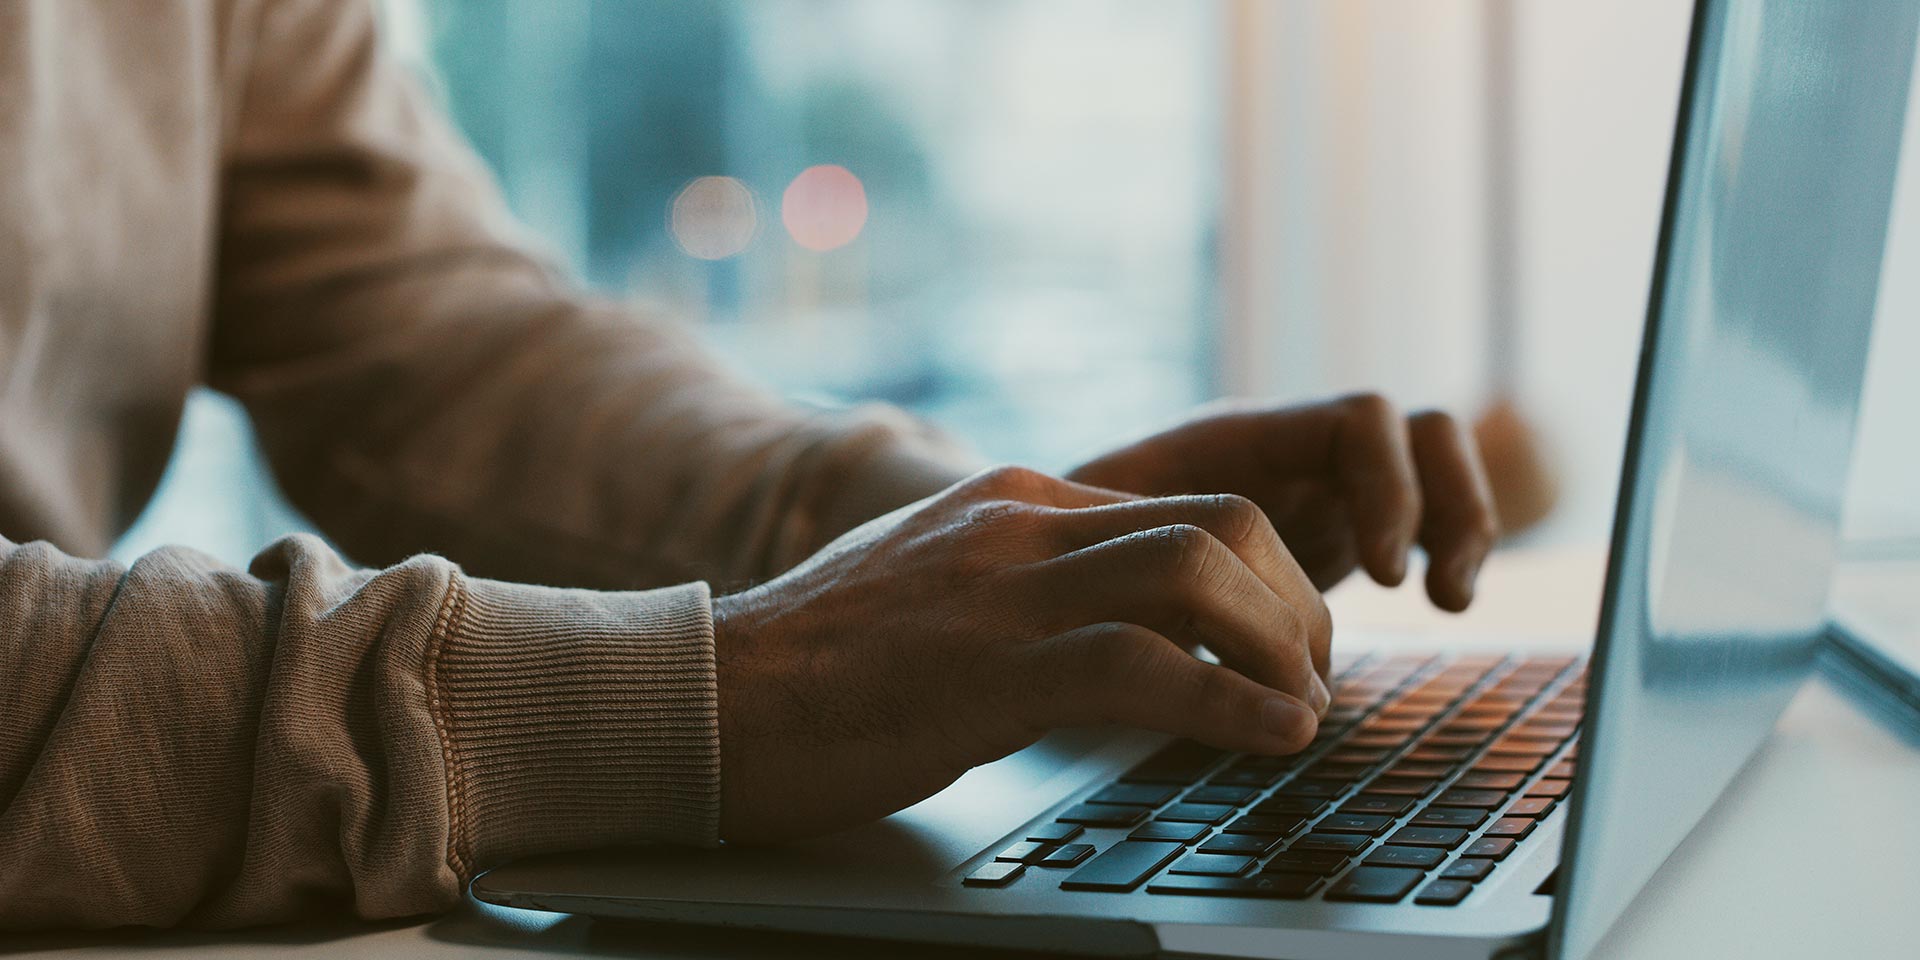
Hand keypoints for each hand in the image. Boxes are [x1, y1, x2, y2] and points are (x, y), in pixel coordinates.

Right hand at [713, 466, 1330, 841]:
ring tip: (1304, 711)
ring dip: (1282, 647)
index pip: (1189, 505)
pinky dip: (1232, 704)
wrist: (704, 696)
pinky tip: (1273, 738)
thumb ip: (1025, 584)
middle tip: (1311, 679)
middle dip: (1295, 602)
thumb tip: (1116, 625)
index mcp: (1015, 501)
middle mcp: (1020, 525)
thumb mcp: (939, 591)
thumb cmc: (818, 667)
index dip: (1268, 576)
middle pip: (1220, 521)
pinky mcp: (985, 670)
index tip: (1289, 646)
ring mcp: (1001, 591)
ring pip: (1198, 573)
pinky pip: (1145, 666)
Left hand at [1067, 393, 1498, 610]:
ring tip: (1449, 601)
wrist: (1047, 555)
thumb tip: (1168, 588)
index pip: (1357, 421)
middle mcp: (1291, 449)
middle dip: (1446, 504)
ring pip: (1432, 466)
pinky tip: (1437, 604)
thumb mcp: (1093, 542)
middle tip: (1427, 594)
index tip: (1384, 575)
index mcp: (1239, 438)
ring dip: (1462, 523)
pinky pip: (1421, 515)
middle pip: (1417, 431)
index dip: (1387, 489)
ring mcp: (1318, 485)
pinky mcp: (1331, 530)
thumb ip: (1139, 548)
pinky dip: (1444, 548)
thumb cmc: (1059, 544)